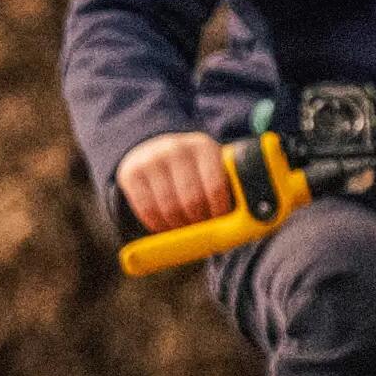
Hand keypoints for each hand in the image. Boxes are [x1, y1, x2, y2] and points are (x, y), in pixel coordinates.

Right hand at [117, 133, 234, 232]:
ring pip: (168, 207)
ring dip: (177, 226)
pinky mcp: (130, 172)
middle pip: (191, 200)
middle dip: (197, 222)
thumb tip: (245, 224)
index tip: (217, 222)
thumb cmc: (193, 171)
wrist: (153, 151)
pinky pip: (146, 209)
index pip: (215, 186)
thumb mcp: (211, 170)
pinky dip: (156, 224)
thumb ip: (227, 189)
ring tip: (183, 227)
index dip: (218, 211)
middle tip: (199, 228)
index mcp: (204, 147)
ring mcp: (151, 159)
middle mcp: (176, 148)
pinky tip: (164, 225)